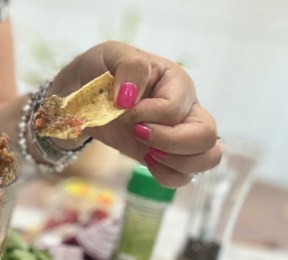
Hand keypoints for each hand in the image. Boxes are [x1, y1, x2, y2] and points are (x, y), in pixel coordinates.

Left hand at [53, 41, 221, 186]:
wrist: (81, 93)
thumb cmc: (102, 70)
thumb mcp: (113, 54)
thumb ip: (129, 68)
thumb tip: (129, 99)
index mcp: (177, 83)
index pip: (176, 107)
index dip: (148, 114)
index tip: (122, 109)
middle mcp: (186, 110)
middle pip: (206, 136)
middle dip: (170, 142)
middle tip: (138, 134)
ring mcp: (178, 136)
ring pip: (206, 159)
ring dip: (174, 162)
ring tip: (147, 151)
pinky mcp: (163, 156)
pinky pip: (181, 177)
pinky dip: (166, 176)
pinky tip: (147, 161)